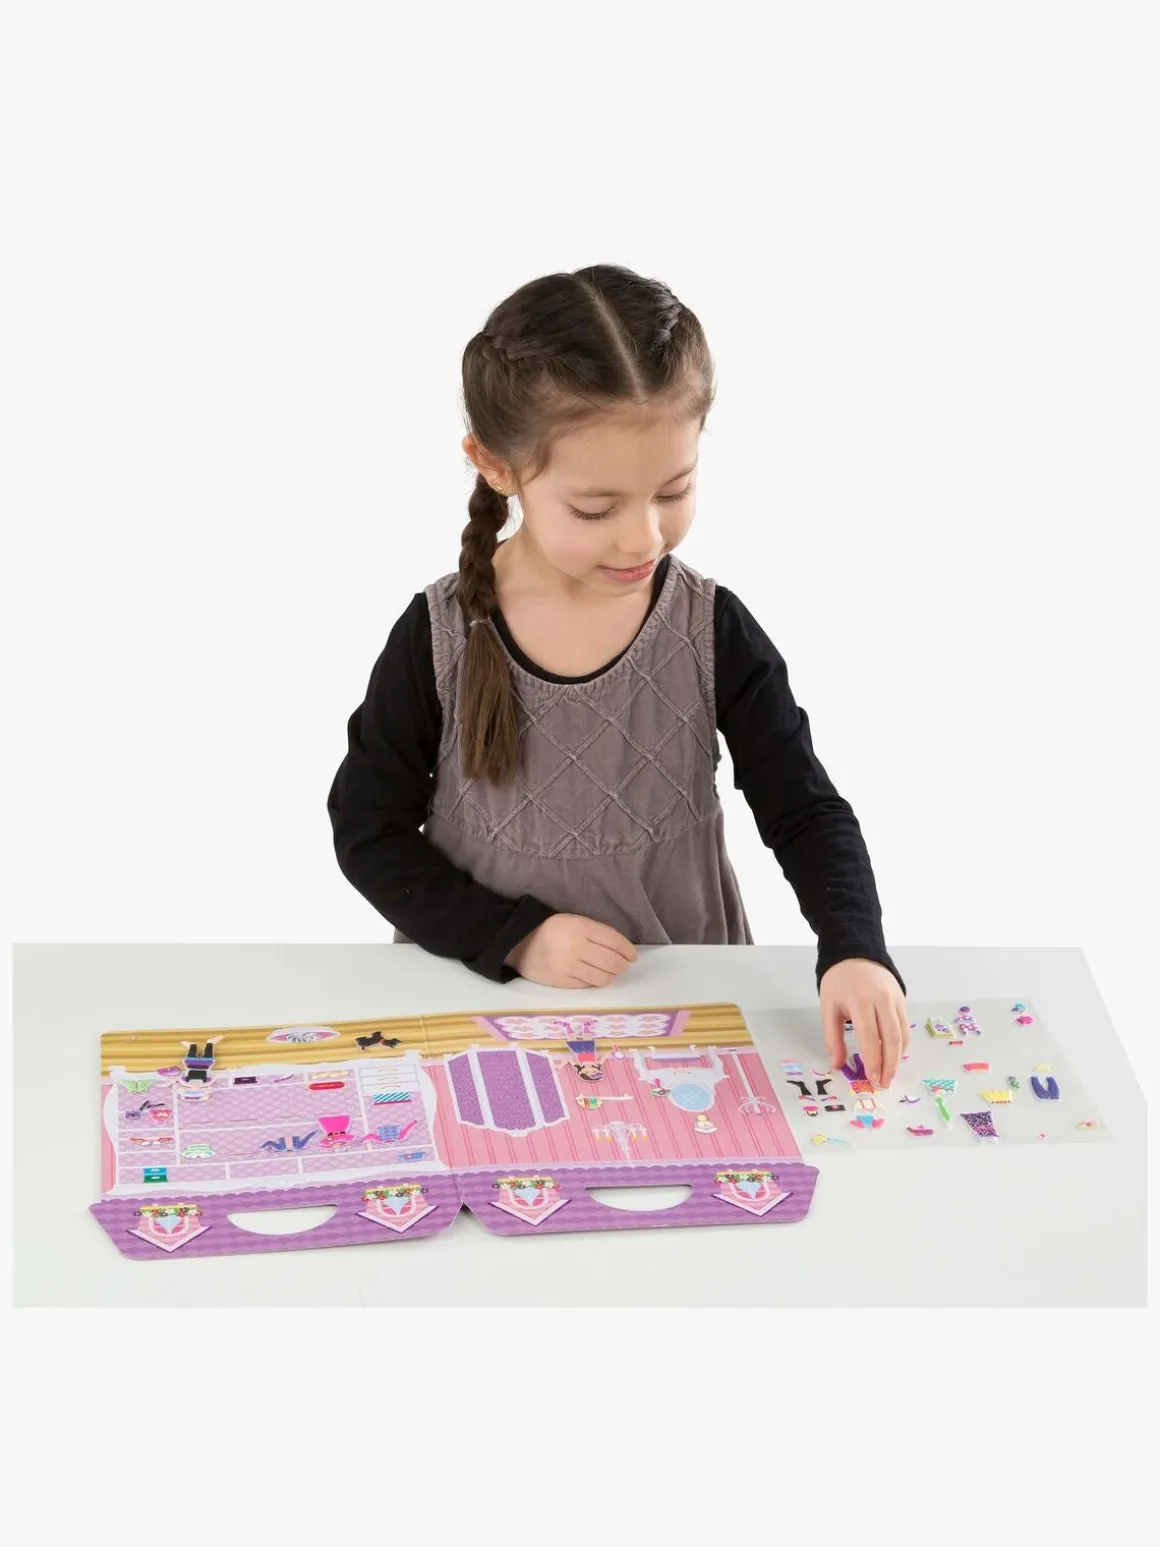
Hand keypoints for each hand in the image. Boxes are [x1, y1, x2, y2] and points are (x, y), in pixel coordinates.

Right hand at [505, 914, 637, 988]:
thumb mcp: (574, 921)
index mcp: (580, 928)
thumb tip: (622, 950)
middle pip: (612, 962)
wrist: (519, 943)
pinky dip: (596, 982)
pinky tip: (595, 977)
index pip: (614, 941)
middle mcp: (576, 948)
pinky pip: (588, 985)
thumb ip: (597, 933)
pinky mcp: (562, 982)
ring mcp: (569, 967)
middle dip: (622, 965)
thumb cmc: (551, 929)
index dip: (628, 950)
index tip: (633, 955)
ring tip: (611, 972)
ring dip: (612, 976)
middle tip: (623, 965)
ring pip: (603, 978)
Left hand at [820, 958, 908, 1087]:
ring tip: (889, 1075)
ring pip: (902, 1035)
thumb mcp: (828, 1007)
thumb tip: (837, 1065)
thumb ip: (833, 1037)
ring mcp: (896, 999)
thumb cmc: (838, 981)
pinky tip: (893, 1056)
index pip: (870, 1038)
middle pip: (892, 1039)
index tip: (871, 1080)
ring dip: (898, 1059)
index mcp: (860, 1001)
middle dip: (889, 1066)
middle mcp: (882, 1000)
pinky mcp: (903, 999)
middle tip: (884, 1084)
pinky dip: (901, 1044)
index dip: (873, 1061)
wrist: (855, 953)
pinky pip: (905, 1027)